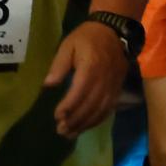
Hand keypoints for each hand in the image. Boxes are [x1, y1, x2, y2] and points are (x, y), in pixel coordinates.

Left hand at [43, 21, 126, 139]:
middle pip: (90, 105)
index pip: (79, 92)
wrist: (113, 32)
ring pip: (100, 110)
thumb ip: (59, 66)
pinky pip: (108, 109)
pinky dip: (97, 120)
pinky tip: (86, 126)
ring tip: (71, 134)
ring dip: (86, 124)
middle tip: (61, 131)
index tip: (57, 116)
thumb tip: (48, 85)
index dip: (69, 106)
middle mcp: (104, 80)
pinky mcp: (117, 89)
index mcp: (91, 67)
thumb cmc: (86, 37)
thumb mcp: (68, 46)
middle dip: (75, 120)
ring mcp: (113, 86)